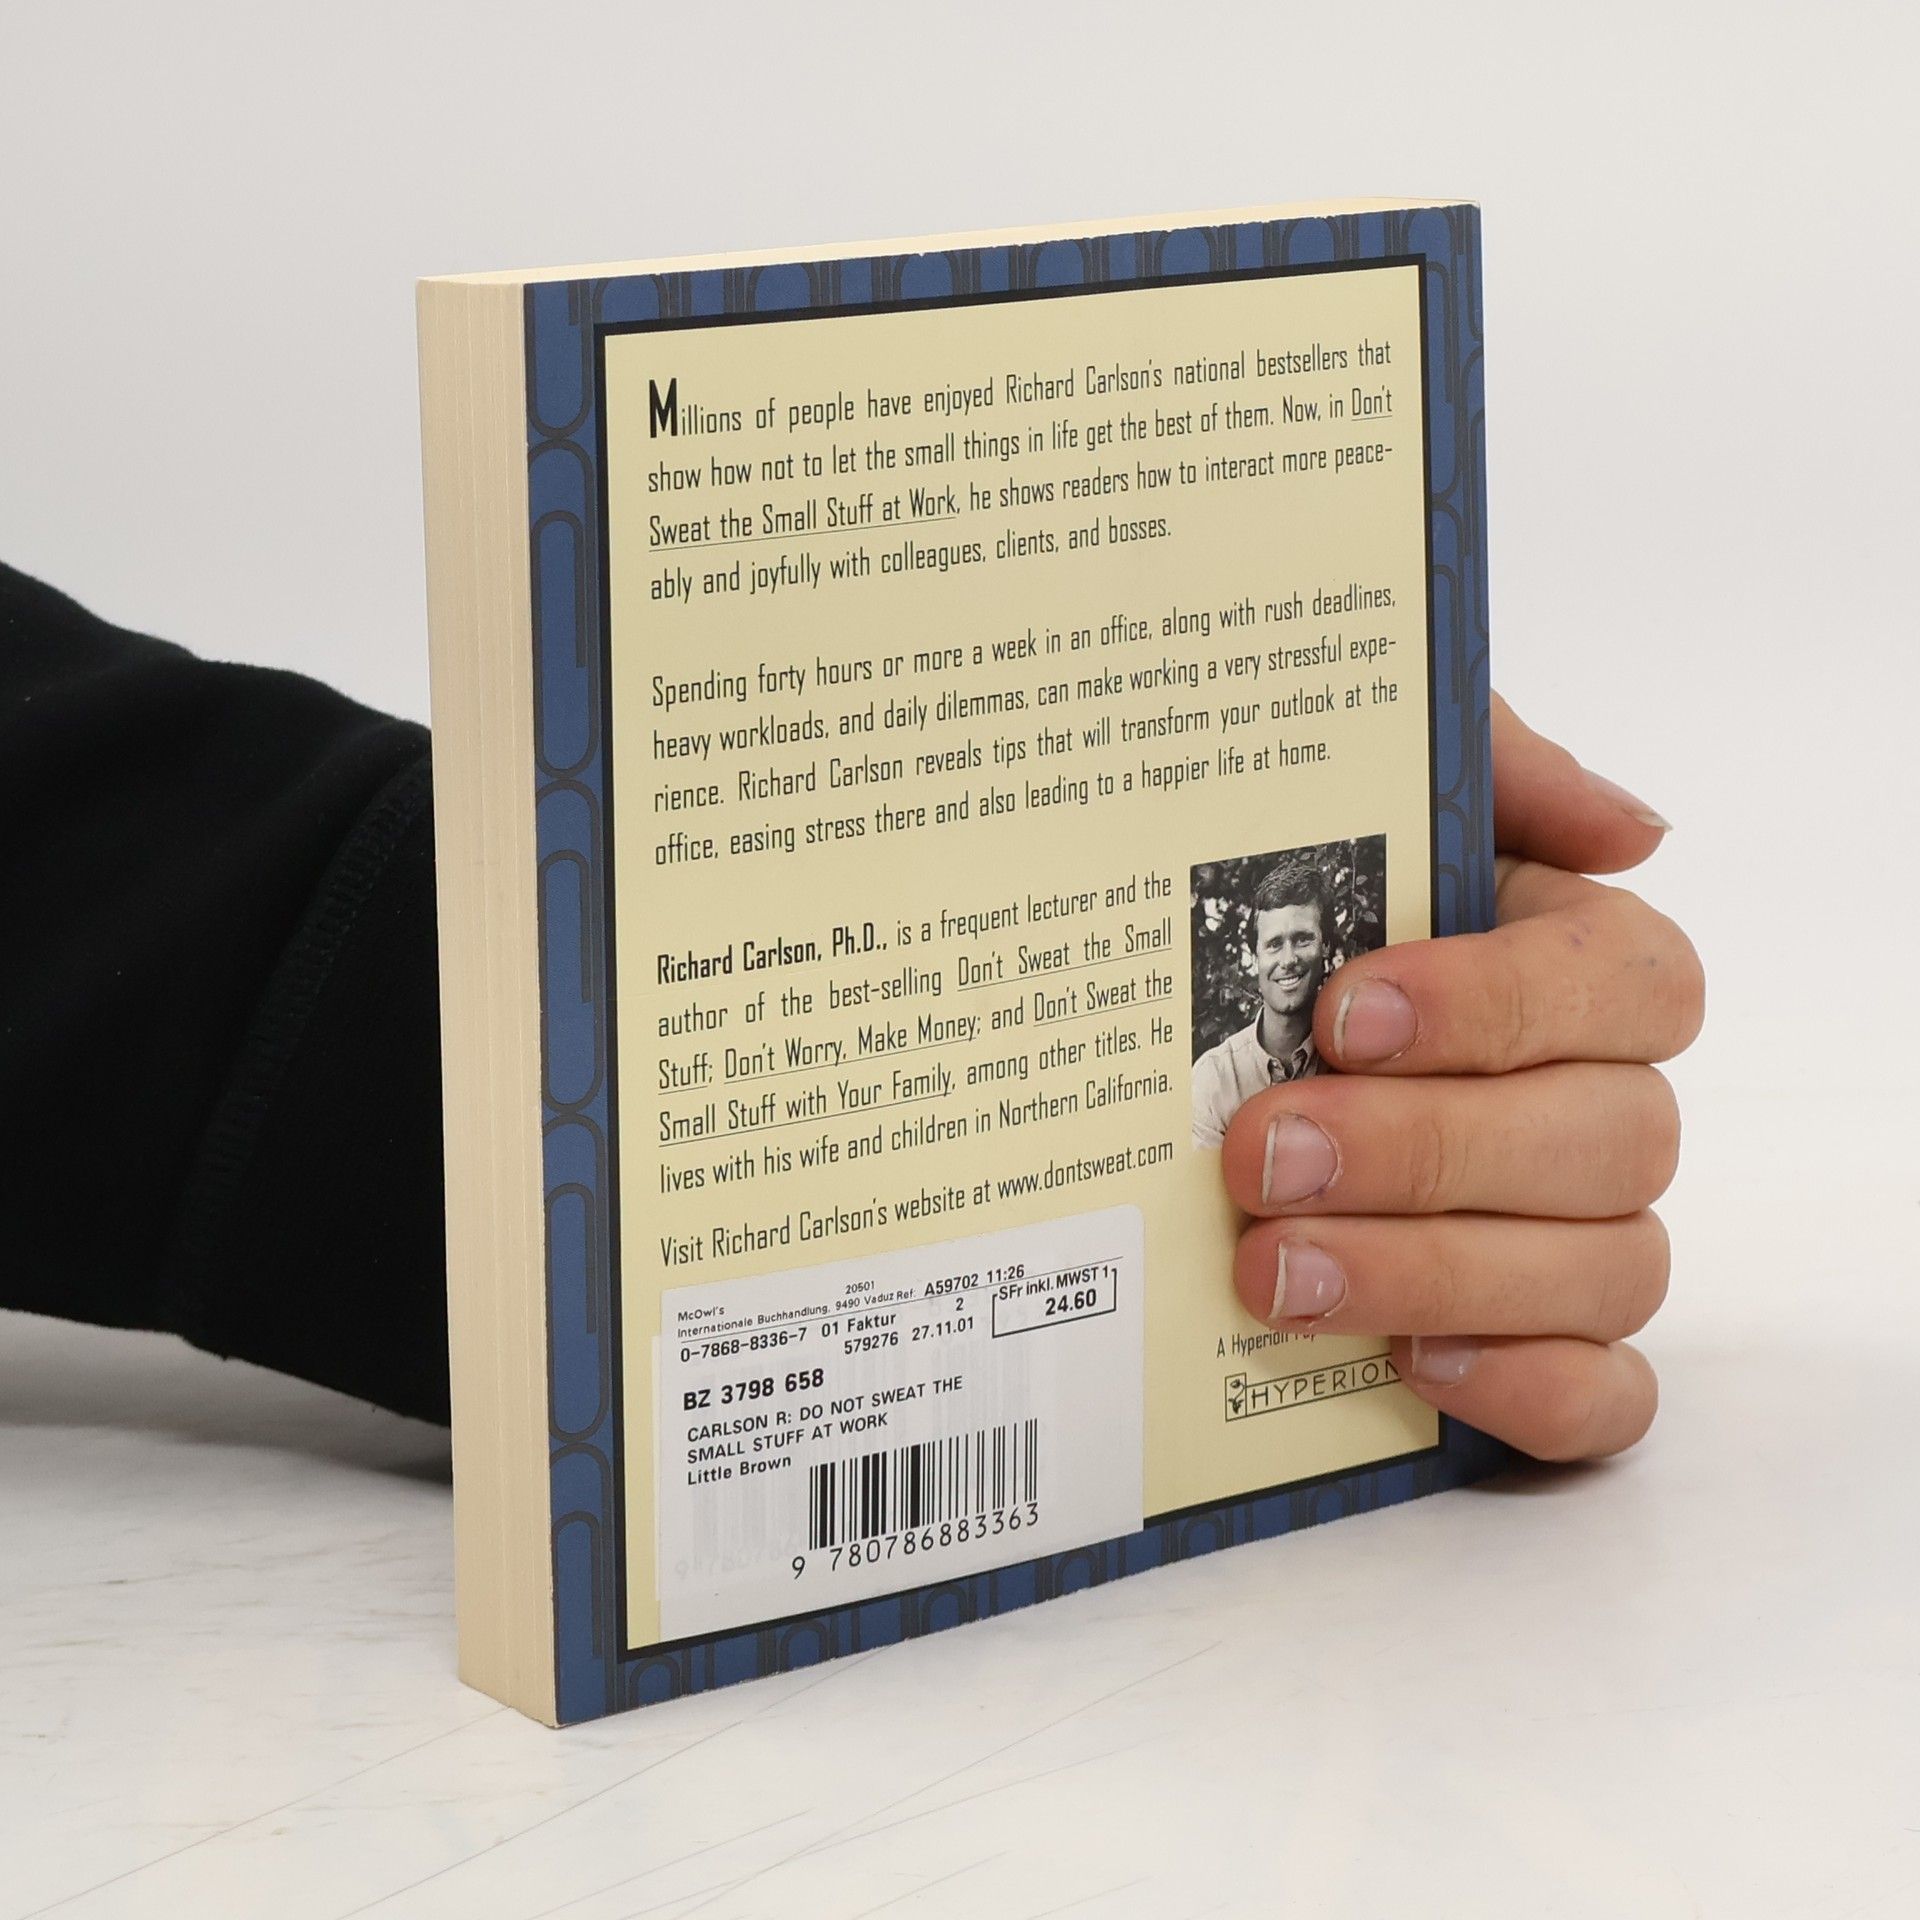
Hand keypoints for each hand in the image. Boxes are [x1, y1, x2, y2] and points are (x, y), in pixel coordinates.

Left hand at [1223, 694, 1704, 1459]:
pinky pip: (1605, 1397)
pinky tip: (1407, 1362)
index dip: (1498, 1005)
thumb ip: (1489, 773)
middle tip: (1261, 1155)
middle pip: (1610, 1140)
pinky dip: (1526, 1389)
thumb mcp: (1356, 800)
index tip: (1344, 1014)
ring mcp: (1580, 1236)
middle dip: (1426, 1151)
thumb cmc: (1290, 923)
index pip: (1628, 984)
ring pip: (1606, 1270)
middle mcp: (1598, 1104)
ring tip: (1273, 1267)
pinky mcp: (1544, 1352)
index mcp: (1573, 968)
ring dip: (1435, 1272)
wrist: (1193, 1030)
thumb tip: (1630, 827)